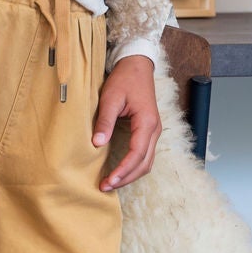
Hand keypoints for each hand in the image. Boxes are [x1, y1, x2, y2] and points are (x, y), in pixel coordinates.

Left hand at [92, 56, 160, 190]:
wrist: (137, 65)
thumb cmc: (124, 79)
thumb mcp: (110, 98)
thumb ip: (104, 121)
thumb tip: (97, 143)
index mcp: (147, 122)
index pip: (137, 154)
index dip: (123, 170)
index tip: (109, 181)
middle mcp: (154, 129)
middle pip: (144, 163)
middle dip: (126, 178)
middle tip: (106, 187)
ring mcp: (154, 131)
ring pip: (147, 162)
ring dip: (130, 175)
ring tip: (111, 183)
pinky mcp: (149, 131)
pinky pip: (145, 155)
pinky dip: (134, 167)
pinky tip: (120, 171)